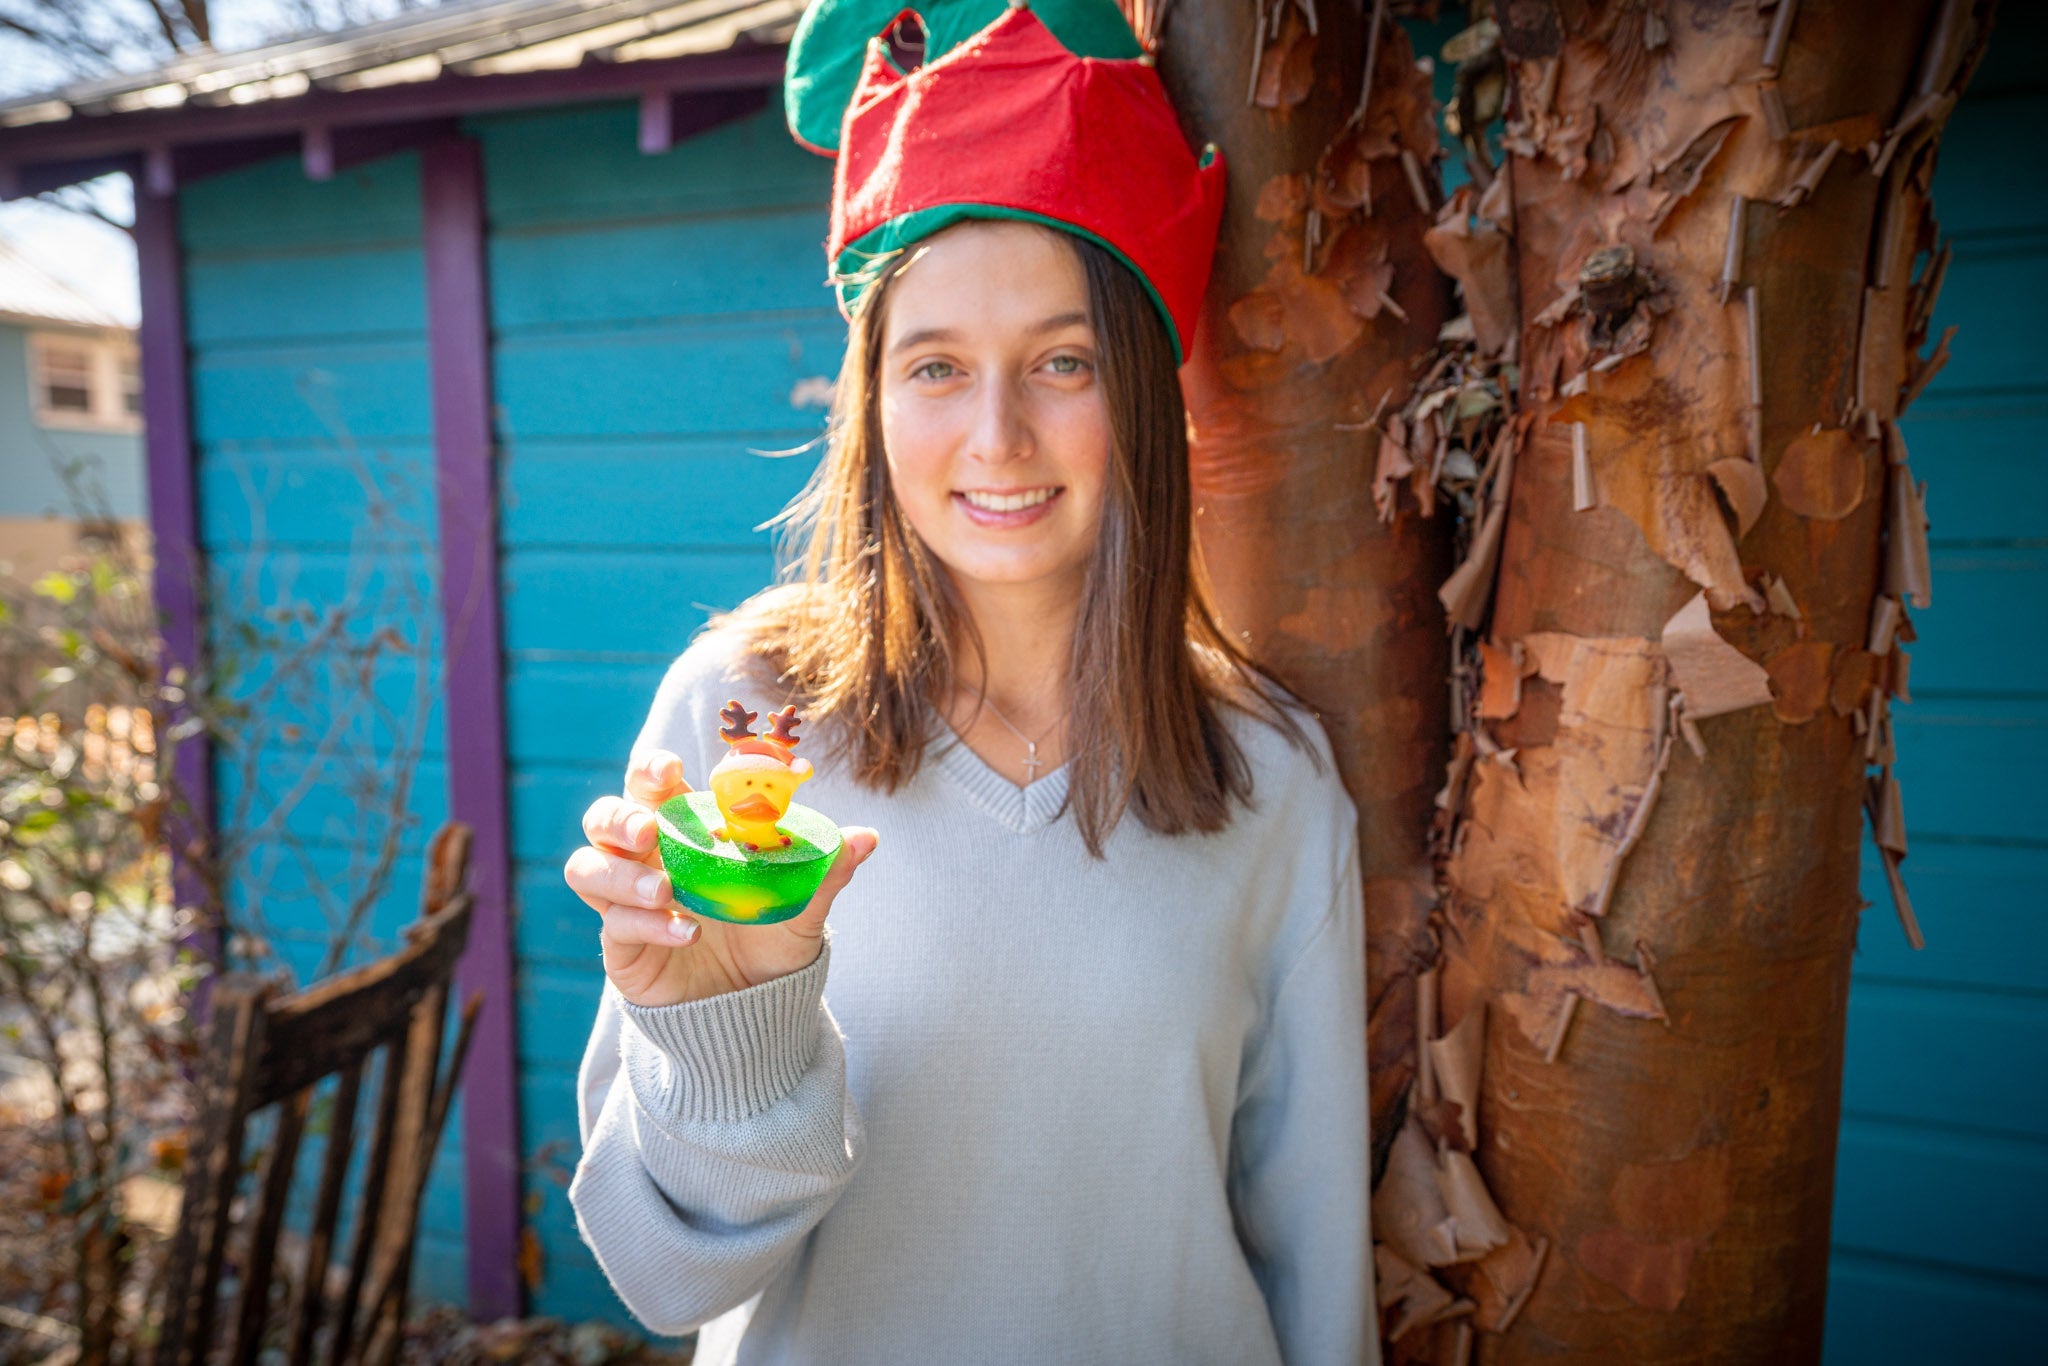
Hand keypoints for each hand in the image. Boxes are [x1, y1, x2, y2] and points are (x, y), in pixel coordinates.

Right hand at [563, 749, 878, 1007]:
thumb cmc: (772, 941)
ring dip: (620, 875)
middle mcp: (648, 860)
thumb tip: (868, 838)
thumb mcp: (803, 908)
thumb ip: (826, 872)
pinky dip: (645, 925)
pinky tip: (685, 933)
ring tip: (664, 892)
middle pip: (604, 818)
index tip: (669, 768)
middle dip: (618, 817)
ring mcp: (627, 902)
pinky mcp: (622, 946)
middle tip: (649, 831)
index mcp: (687, 832)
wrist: (755, 1011)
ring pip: (587, 868)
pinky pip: (612, 925)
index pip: (652, 786)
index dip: (650, 770)